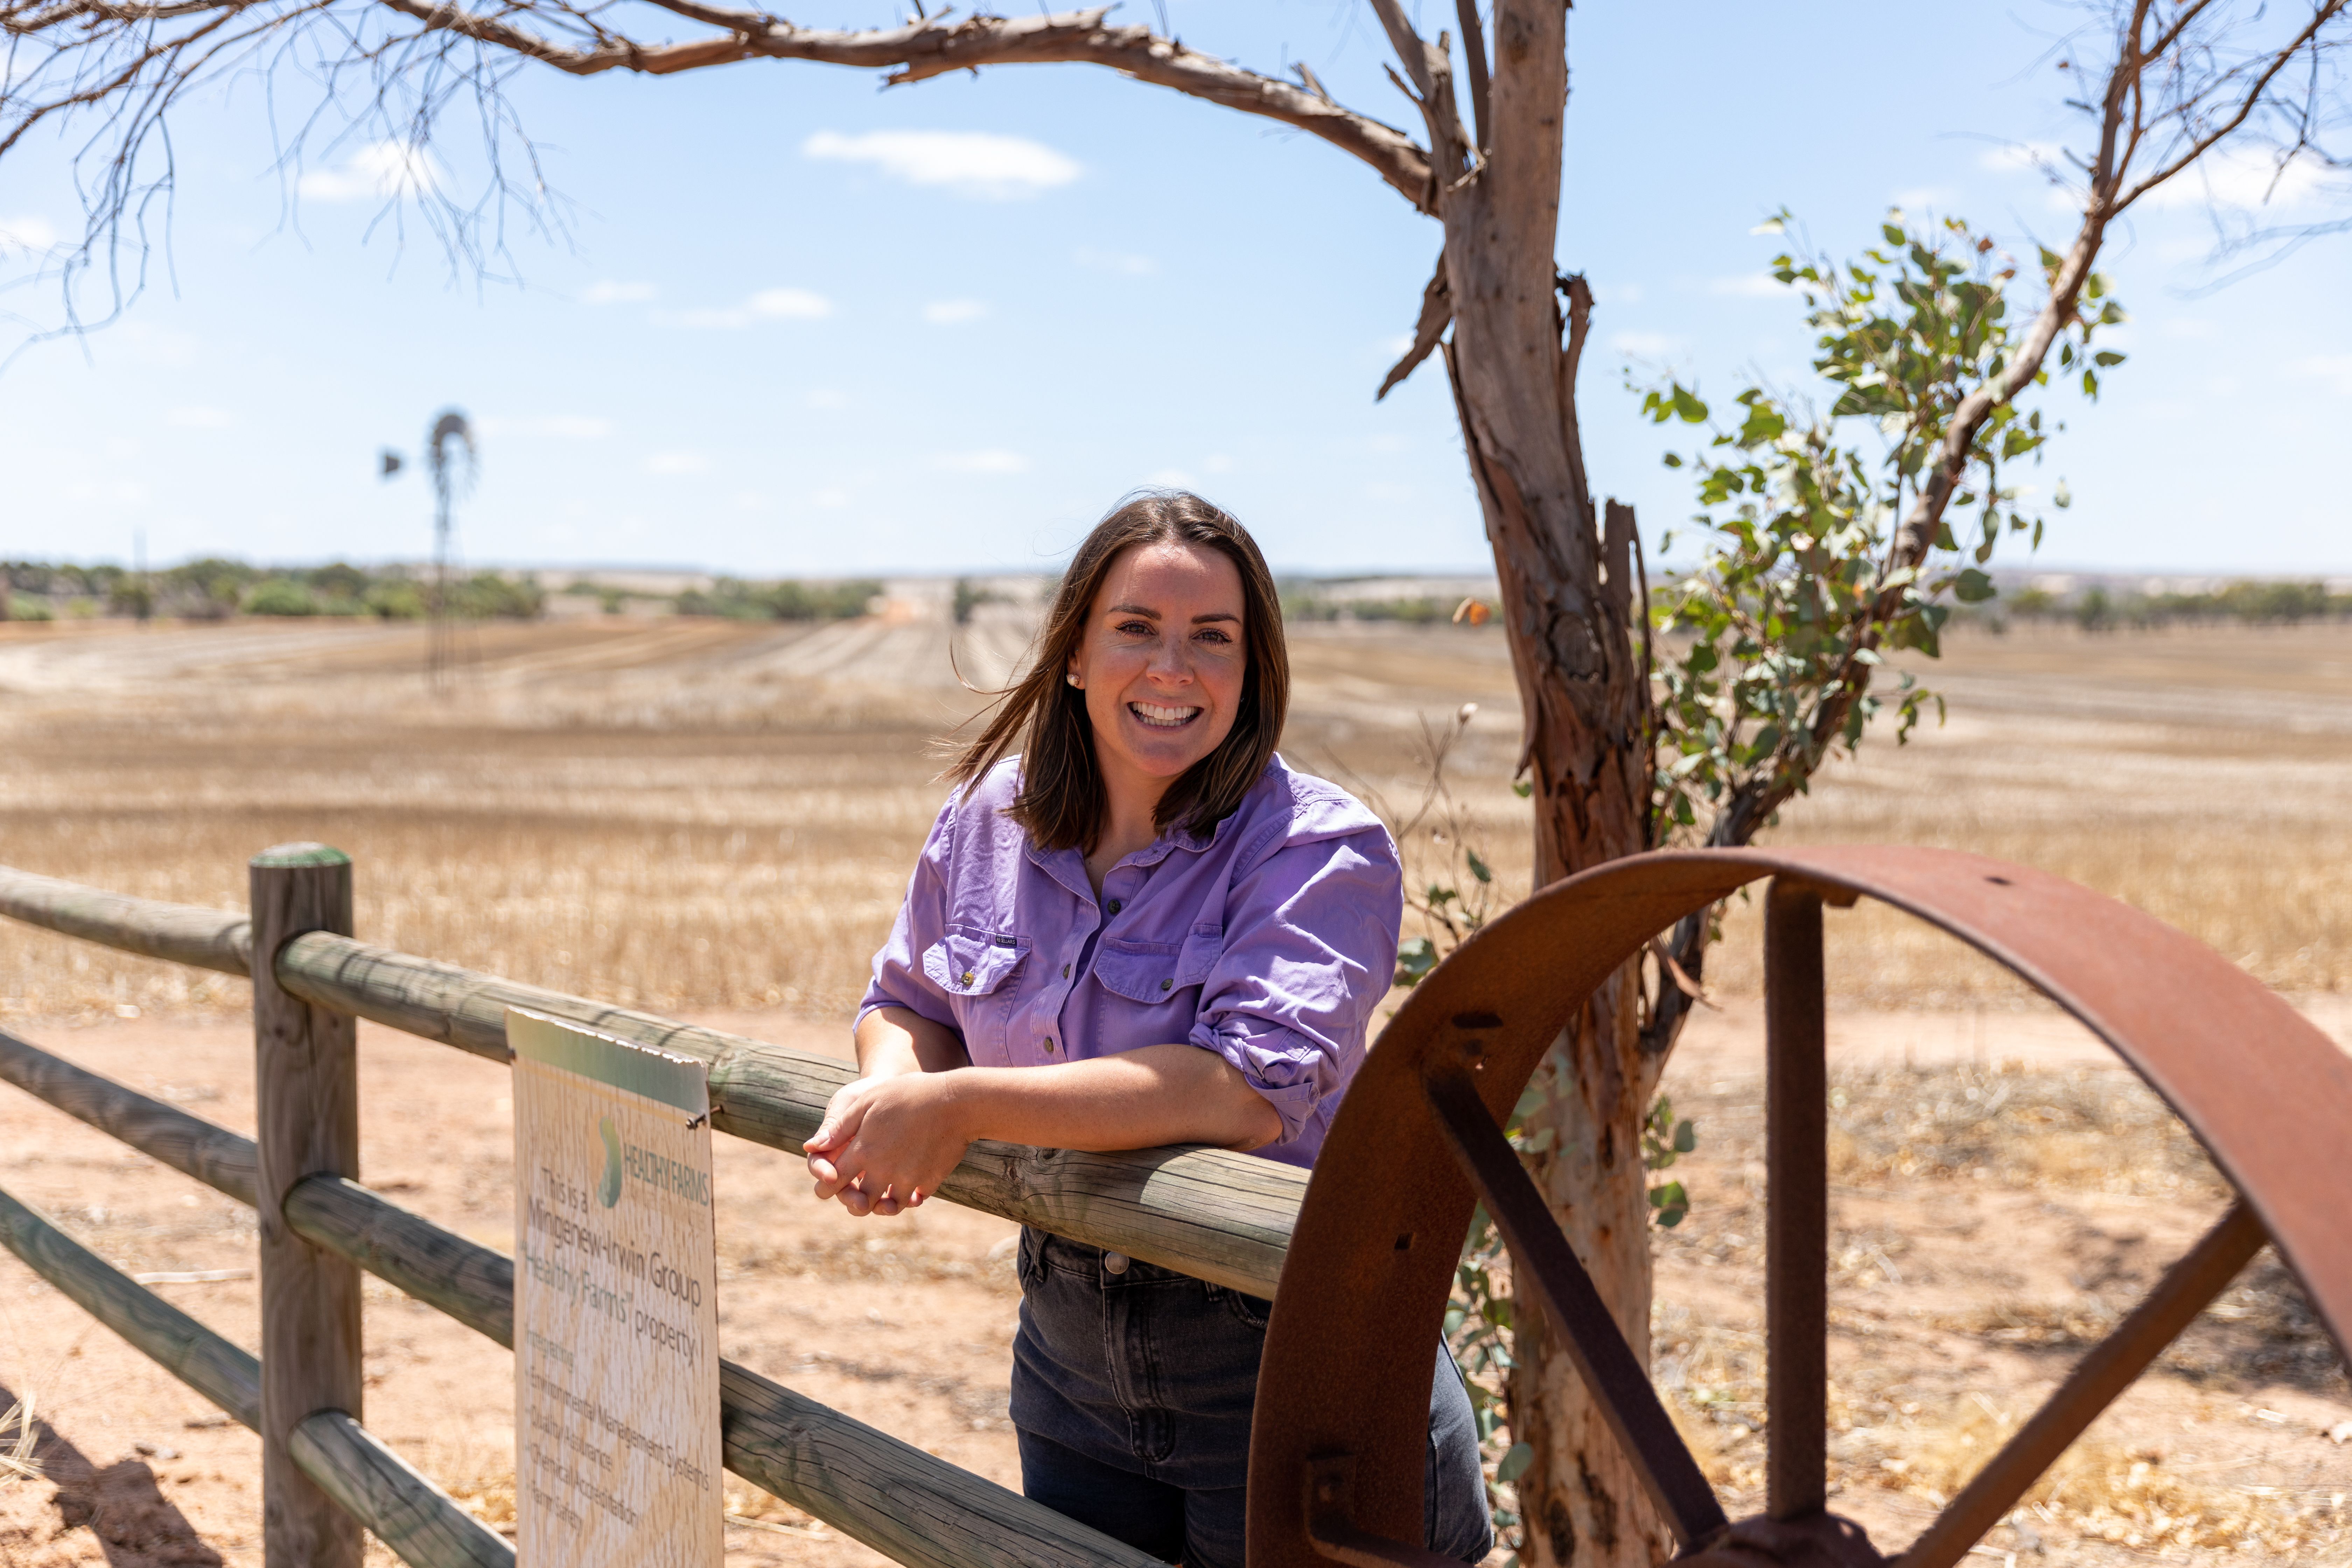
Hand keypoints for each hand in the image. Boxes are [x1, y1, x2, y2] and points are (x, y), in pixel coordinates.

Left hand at [803, 1071, 971, 1217]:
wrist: (956, 1101)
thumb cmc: (907, 1094)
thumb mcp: (866, 1101)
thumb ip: (838, 1128)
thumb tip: (810, 1147)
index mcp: (862, 1152)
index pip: (831, 1184)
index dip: (826, 1187)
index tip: (830, 1181)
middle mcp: (882, 1172)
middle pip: (858, 1203)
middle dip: (853, 1200)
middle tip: (857, 1192)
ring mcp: (908, 1180)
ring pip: (887, 1207)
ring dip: (882, 1202)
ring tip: (883, 1192)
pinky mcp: (929, 1182)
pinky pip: (914, 1199)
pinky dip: (910, 1196)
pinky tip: (911, 1184)